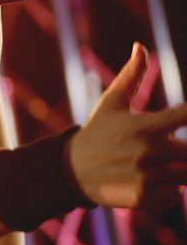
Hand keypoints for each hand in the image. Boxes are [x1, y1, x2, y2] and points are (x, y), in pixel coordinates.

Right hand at [69, 43, 186, 207]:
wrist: (69, 171)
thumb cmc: (96, 132)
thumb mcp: (111, 103)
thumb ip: (132, 75)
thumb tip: (141, 46)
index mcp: (147, 125)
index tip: (182, 118)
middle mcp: (149, 151)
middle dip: (184, 150)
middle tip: (173, 148)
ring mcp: (146, 176)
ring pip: (186, 175)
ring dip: (180, 170)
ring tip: (165, 164)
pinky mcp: (142, 197)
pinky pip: (174, 196)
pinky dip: (170, 191)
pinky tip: (154, 182)